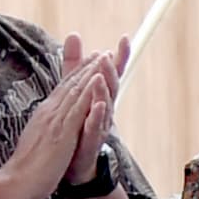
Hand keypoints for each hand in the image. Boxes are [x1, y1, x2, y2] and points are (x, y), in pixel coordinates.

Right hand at [5, 39, 111, 198]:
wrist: (18, 180)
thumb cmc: (25, 169)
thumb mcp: (35, 143)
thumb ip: (41, 133)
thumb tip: (42, 130)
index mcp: (44, 116)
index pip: (61, 91)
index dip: (74, 77)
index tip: (86, 65)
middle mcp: (49, 112)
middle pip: (69, 85)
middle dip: (85, 68)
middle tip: (98, 53)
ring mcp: (56, 119)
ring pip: (75, 90)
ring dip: (90, 72)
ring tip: (103, 57)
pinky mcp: (63, 129)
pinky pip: (79, 106)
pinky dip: (88, 90)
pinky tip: (98, 79)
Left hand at [70, 36, 131, 173]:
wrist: (72, 163)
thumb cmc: (77, 125)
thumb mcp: (75, 90)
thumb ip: (74, 64)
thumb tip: (73, 34)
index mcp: (100, 97)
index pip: (111, 73)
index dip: (120, 57)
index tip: (125, 38)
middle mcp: (104, 110)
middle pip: (111, 87)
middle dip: (110, 71)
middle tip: (108, 55)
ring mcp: (99, 126)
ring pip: (104, 107)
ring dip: (104, 91)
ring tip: (101, 77)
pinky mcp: (90, 142)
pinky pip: (94, 129)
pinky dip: (96, 117)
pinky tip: (96, 107)